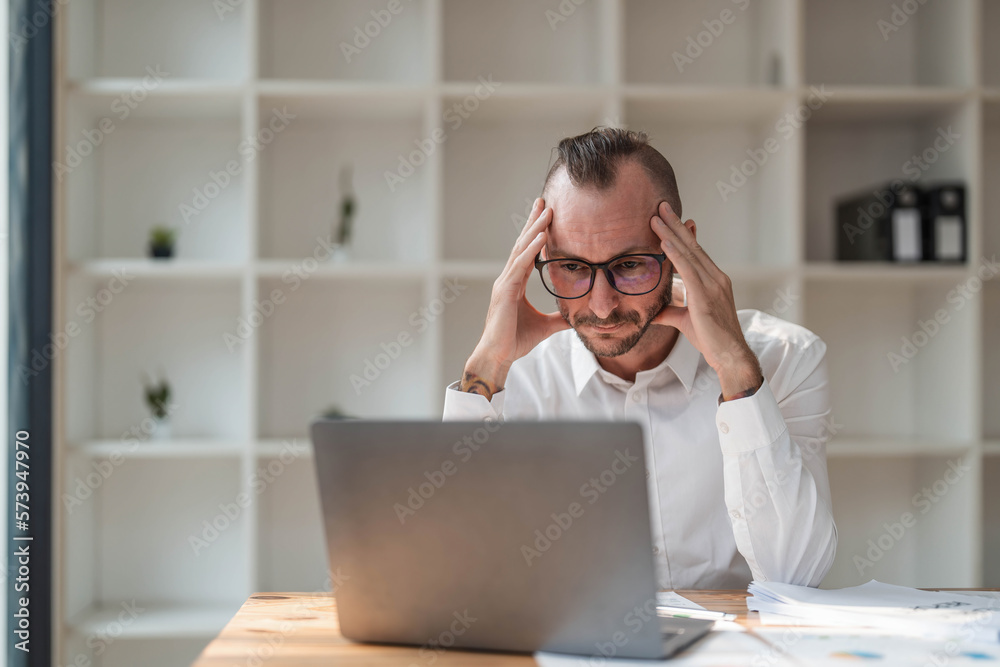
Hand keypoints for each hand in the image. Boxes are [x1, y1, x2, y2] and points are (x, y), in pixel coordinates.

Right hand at [462, 198, 570, 396]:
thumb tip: (575, 316)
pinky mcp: (505, 291)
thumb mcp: (545, 326)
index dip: (536, 233)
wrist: (498, 356)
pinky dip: (531, 250)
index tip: (546, 215)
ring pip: (521, 250)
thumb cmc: (515, 341)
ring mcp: (504, 283)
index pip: (527, 252)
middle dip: (533, 222)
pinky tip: (541, 237)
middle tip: (543, 200)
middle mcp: (508, 278)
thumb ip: (559, 318)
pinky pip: (520, 266)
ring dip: (534, 229)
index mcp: (515, 283)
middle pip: (522, 244)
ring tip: (546, 211)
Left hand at [649, 201, 761, 399]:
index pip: (695, 252)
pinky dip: (676, 254)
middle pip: (691, 246)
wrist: (730, 356)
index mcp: (713, 281)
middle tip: (661, 205)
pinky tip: (665, 242)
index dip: (682, 234)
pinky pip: (689, 270)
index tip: (670, 219)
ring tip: (656, 217)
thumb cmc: (711, 340)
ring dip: (671, 233)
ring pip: (689, 253)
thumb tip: (651, 312)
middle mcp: (716, 278)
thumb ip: (670, 312)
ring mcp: (713, 285)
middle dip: (675, 225)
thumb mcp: (685, 321)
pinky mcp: (706, 296)